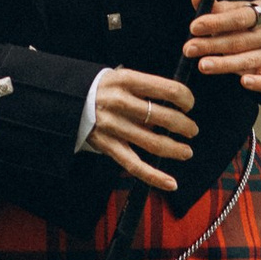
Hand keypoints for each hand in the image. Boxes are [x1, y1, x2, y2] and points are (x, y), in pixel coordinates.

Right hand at [84, 64, 197, 191]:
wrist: (68, 100)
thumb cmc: (104, 88)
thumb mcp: (123, 76)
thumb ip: (147, 88)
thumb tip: (177, 102)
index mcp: (127, 80)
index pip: (168, 89)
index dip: (186, 98)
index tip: (189, 105)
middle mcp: (120, 103)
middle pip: (164, 117)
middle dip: (185, 126)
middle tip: (192, 130)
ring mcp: (113, 126)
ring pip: (154, 143)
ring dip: (176, 149)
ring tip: (186, 151)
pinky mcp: (108, 146)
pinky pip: (135, 165)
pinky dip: (155, 176)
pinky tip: (171, 183)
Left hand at [184, 0, 260, 93]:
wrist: (248, 40)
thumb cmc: (234, 24)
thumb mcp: (223, 12)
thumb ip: (210, 4)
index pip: (243, 16)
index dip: (217, 22)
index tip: (194, 27)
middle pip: (243, 40)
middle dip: (213, 44)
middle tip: (189, 48)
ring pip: (249, 60)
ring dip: (223, 64)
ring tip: (202, 65)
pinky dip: (258, 82)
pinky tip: (244, 82)